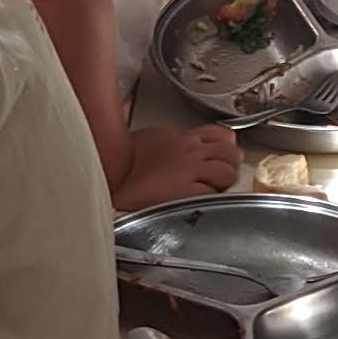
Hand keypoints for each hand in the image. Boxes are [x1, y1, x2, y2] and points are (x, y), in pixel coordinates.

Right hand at [115, 118, 240, 209]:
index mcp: (181, 138)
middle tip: (222, 179)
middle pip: (229, 153)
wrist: (106, 178)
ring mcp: (188, 169)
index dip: (228, 147)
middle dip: (231, 166)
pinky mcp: (185, 191)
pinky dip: (213, 199)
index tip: (225, 158)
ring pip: (227, 172)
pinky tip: (201, 203)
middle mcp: (188, 150)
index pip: (219, 135)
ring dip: (224, 183)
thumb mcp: (150, 141)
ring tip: (212, 192)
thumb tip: (188, 142)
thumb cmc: (122, 164)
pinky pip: (213, 193)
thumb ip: (173, 141)